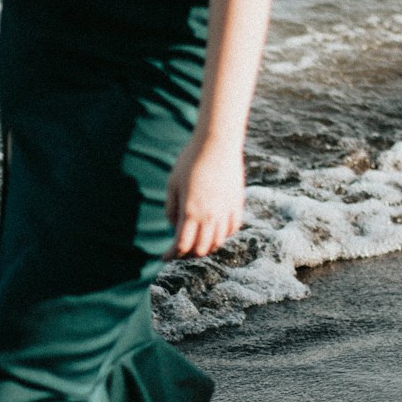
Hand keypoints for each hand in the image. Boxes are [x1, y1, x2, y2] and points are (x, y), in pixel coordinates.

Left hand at [165, 134, 245, 257]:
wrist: (217, 144)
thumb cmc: (190, 161)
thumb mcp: (172, 185)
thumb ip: (171, 209)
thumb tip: (173, 227)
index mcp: (190, 212)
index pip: (181, 246)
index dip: (171, 255)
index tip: (164, 257)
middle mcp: (210, 216)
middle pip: (200, 249)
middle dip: (187, 255)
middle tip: (179, 251)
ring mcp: (226, 212)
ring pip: (217, 243)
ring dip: (205, 248)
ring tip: (196, 243)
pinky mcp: (237, 205)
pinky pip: (232, 230)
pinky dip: (222, 236)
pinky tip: (214, 232)